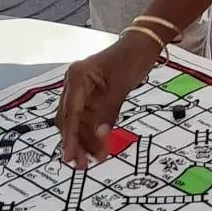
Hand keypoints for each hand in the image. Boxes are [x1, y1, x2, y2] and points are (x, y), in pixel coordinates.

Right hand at [56, 34, 155, 166]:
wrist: (142, 45)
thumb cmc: (131, 58)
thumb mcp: (121, 86)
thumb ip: (109, 111)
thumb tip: (99, 136)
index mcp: (77, 77)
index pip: (70, 112)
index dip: (70, 137)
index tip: (70, 157)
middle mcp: (74, 84)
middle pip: (69, 119)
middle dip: (77, 142)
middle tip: (84, 165)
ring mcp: (81, 90)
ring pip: (78, 122)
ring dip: (86, 140)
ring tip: (97, 158)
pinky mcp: (90, 96)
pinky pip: (88, 118)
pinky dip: (93, 132)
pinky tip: (100, 146)